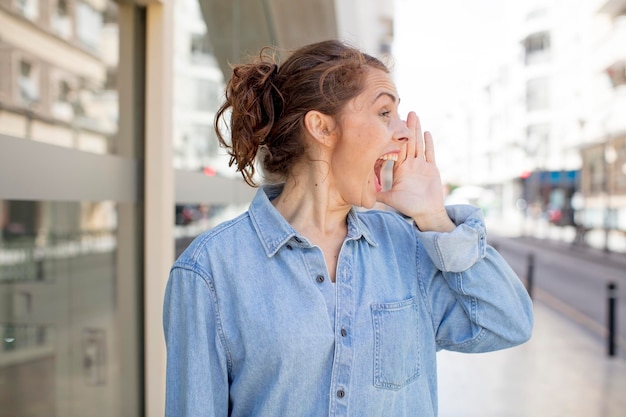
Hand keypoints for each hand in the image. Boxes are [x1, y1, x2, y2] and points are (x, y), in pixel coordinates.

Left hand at [376, 112, 454, 231]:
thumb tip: (360, 194)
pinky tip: (426, 132)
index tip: (389, 125)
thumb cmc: (408, 206)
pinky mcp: (431, 168)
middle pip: (408, 142)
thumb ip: (377, 194)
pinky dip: (428, 144)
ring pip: (418, 144)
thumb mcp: (390, 199)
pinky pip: (429, 153)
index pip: (396, 150)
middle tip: (403, 112)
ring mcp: (421, 165)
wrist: (426, 212)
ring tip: (414, 115)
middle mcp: (410, 164)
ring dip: (416, 130)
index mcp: (400, 169)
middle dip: (406, 128)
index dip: (393, 138)